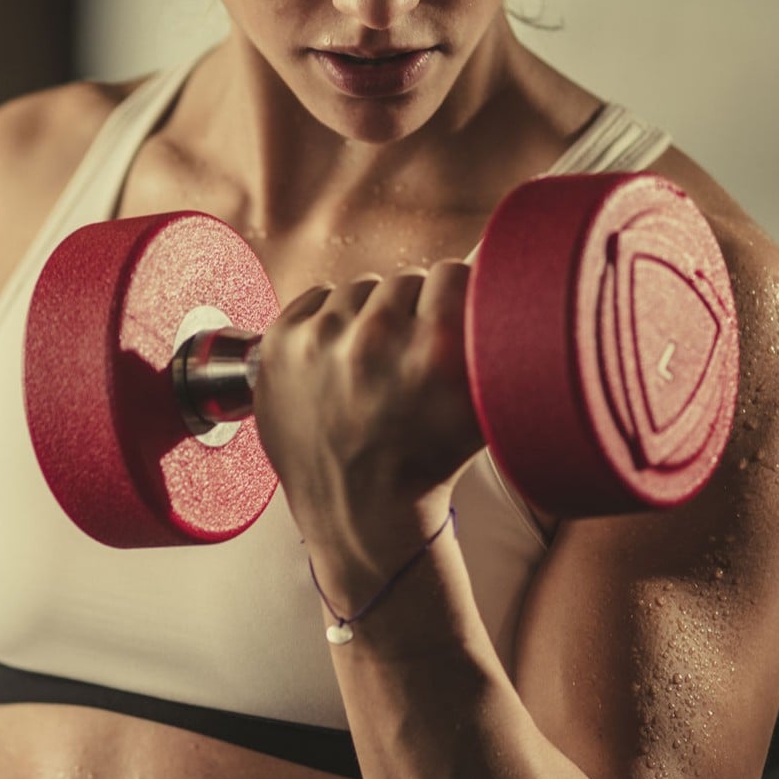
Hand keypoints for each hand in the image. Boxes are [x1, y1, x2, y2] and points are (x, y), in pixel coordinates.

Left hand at [253, 260, 485, 591]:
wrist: (359, 513)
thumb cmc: (426, 461)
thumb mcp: (482, 406)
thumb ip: (495, 339)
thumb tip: (498, 266)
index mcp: (437, 350)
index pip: (450, 273)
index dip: (449, 301)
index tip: (444, 329)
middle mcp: (377, 340)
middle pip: (403, 281)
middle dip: (407, 314)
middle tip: (404, 362)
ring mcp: (322, 341)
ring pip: (358, 290)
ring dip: (365, 319)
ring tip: (368, 370)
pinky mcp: (280, 343)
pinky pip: (316, 298)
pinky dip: (325, 325)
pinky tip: (335, 368)